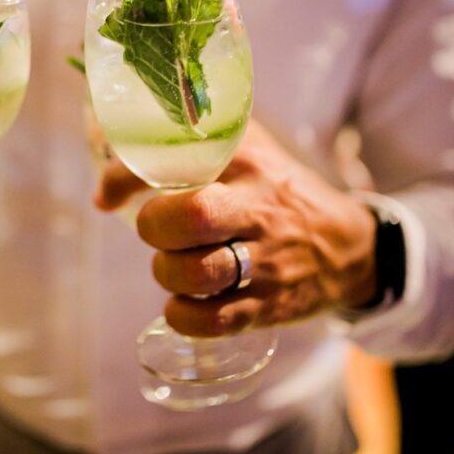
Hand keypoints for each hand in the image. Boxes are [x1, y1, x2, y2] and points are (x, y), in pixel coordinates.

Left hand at [95, 121, 376, 336]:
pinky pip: (214, 321)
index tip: (106, 192)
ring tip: (172, 266)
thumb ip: (192, 137)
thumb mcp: (250, 149)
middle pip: (191, 216)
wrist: (347, 246)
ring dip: (167, 273)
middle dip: (154, 227)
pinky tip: (183, 302)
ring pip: (198, 272)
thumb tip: (108, 132)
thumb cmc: (277, 191)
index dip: (125, 177)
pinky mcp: (269, 305)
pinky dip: (184, 315)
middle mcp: (257, 207)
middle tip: (153, 229)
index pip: (177, 159)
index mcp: (246, 161)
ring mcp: (267, 260)